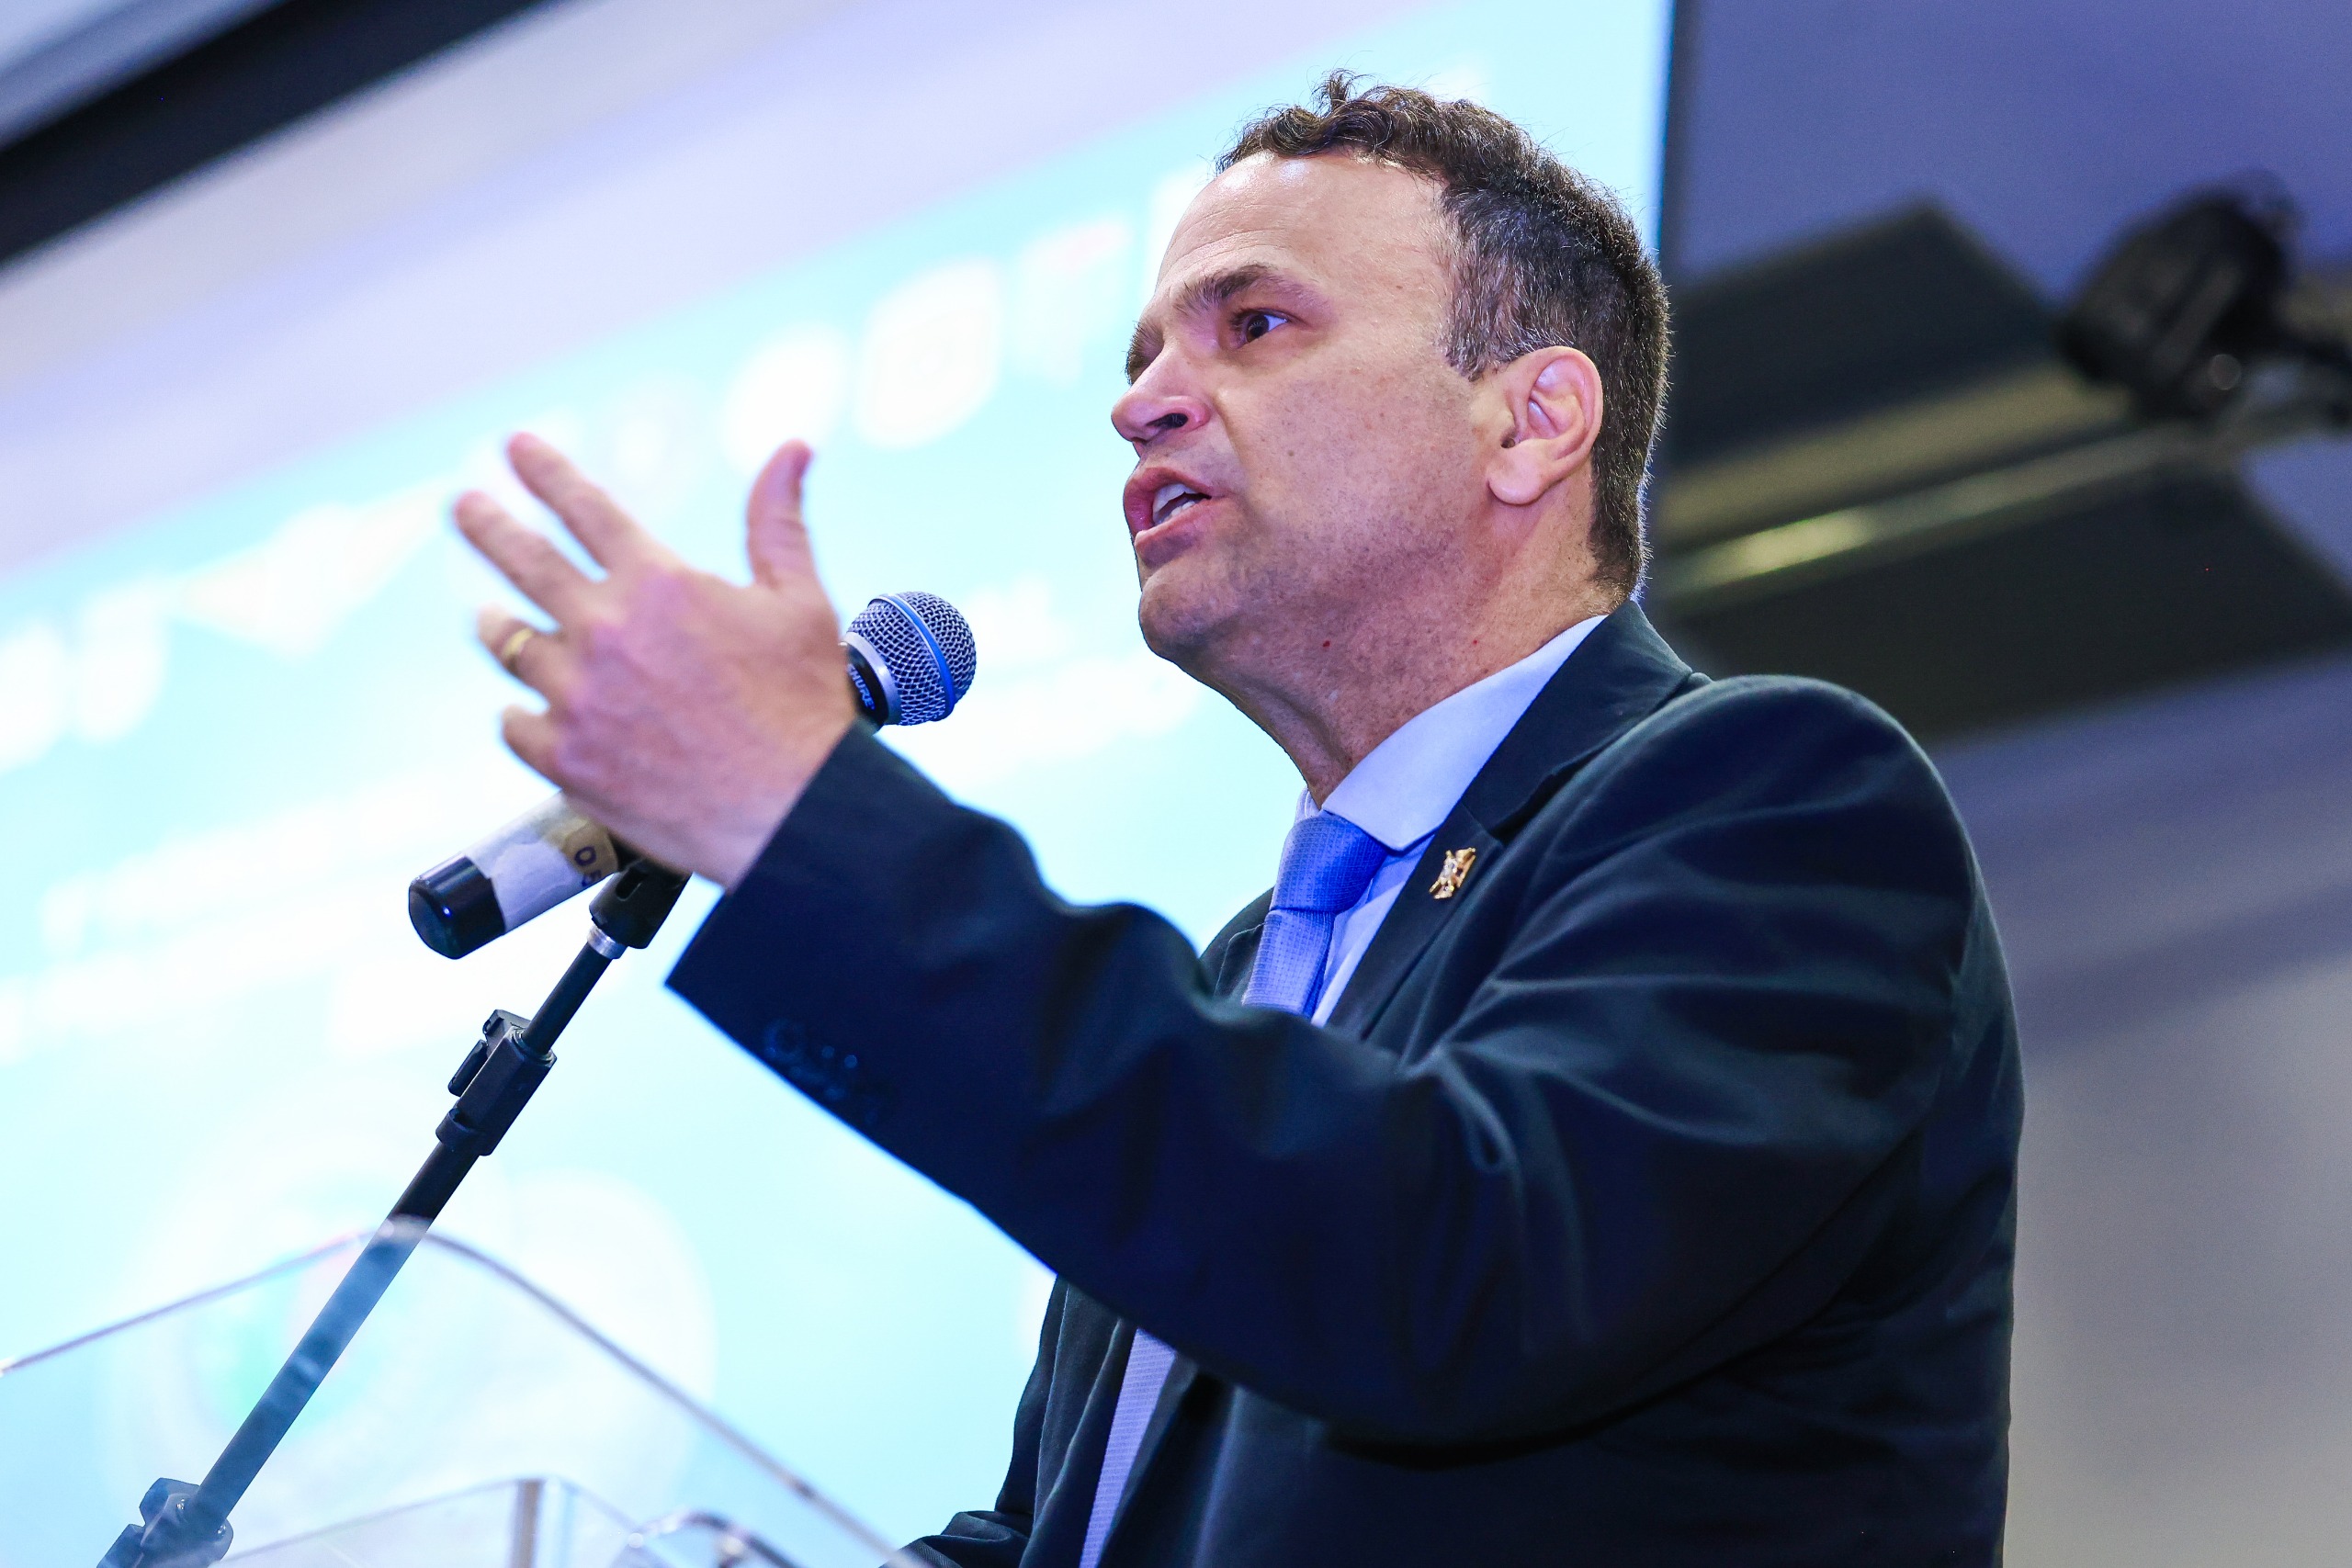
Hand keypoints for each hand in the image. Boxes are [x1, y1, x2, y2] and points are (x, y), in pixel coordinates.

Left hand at [454, 433, 854, 887]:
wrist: (796, 813)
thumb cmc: (804, 706)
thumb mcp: (800, 600)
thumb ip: (777, 519)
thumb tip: (791, 448)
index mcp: (658, 583)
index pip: (584, 507)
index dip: (544, 471)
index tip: (515, 448)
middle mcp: (605, 631)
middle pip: (522, 561)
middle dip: (486, 524)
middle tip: (461, 506)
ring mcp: (577, 696)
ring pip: (510, 645)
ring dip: (499, 626)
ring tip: (491, 620)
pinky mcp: (564, 757)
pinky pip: (514, 723)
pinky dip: (521, 714)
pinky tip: (530, 712)